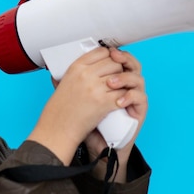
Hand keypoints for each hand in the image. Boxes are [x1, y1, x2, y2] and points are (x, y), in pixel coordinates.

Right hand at [27, 47, 130, 164]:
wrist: (58, 129)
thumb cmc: (58, 110)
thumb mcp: (62, 84)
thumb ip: (73, 73)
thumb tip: (84, 65)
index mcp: (76, 67)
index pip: (101, 51)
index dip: (109, 56)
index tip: (111, 62)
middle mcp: (86, 75)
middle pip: (113, 62)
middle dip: (118, 70)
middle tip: (116, 78)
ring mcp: (96, 88)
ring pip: (121, 77)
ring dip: (123, 83)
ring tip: (120, 89)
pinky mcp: (103, 102)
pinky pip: (122, 93)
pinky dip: (125, 97)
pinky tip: (122, 100)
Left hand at [83, 48, 147, 181]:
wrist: (97, 143)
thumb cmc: (88, 121)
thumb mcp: (78, 101)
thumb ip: (71, 87)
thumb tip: (52, 75)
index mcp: (113, 79)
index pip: (118, 59)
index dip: (115, 52)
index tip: (107, 50)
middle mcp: (125, 86)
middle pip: (131, 64)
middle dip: (122, 60)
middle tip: (113, 60)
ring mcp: (133, 97)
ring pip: (137, 78)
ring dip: (125, 77)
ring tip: (111, 83)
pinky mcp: (138, 111)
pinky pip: (140, 98)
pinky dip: (130, 96)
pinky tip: (119, 101)